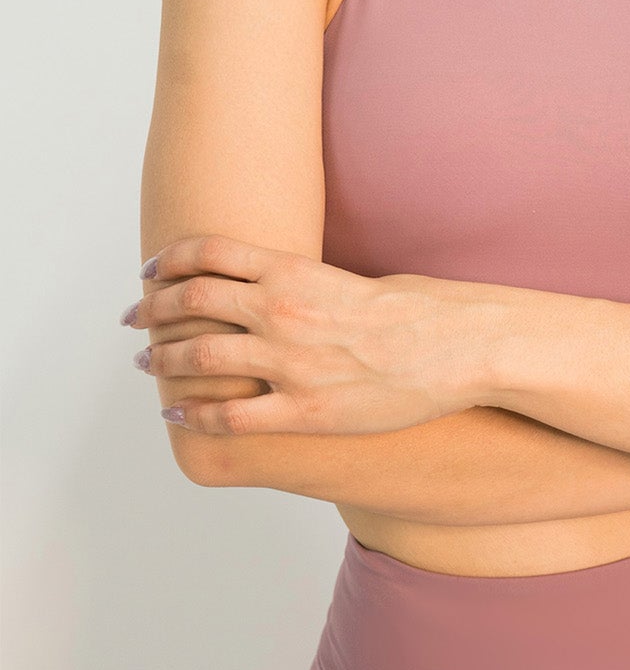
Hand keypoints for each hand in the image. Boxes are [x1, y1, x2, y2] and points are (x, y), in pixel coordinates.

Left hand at [125, 236, 486, 437]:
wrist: (457, 348)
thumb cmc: (417, 311)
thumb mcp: (352, 278)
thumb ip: (305, 283)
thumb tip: (275, 290)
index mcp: (293, 272)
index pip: (208, 254)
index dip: (168, 261)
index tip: (149, 272)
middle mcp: (281, 311)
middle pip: (191, 300)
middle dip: (151, 310)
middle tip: (133, 320)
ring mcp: (289, 362)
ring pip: (199, 358)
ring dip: (163, 360)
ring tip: (146, 363)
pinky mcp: (303, 410)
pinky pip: (229, 416)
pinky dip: (193, 415)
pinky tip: (177, 416)